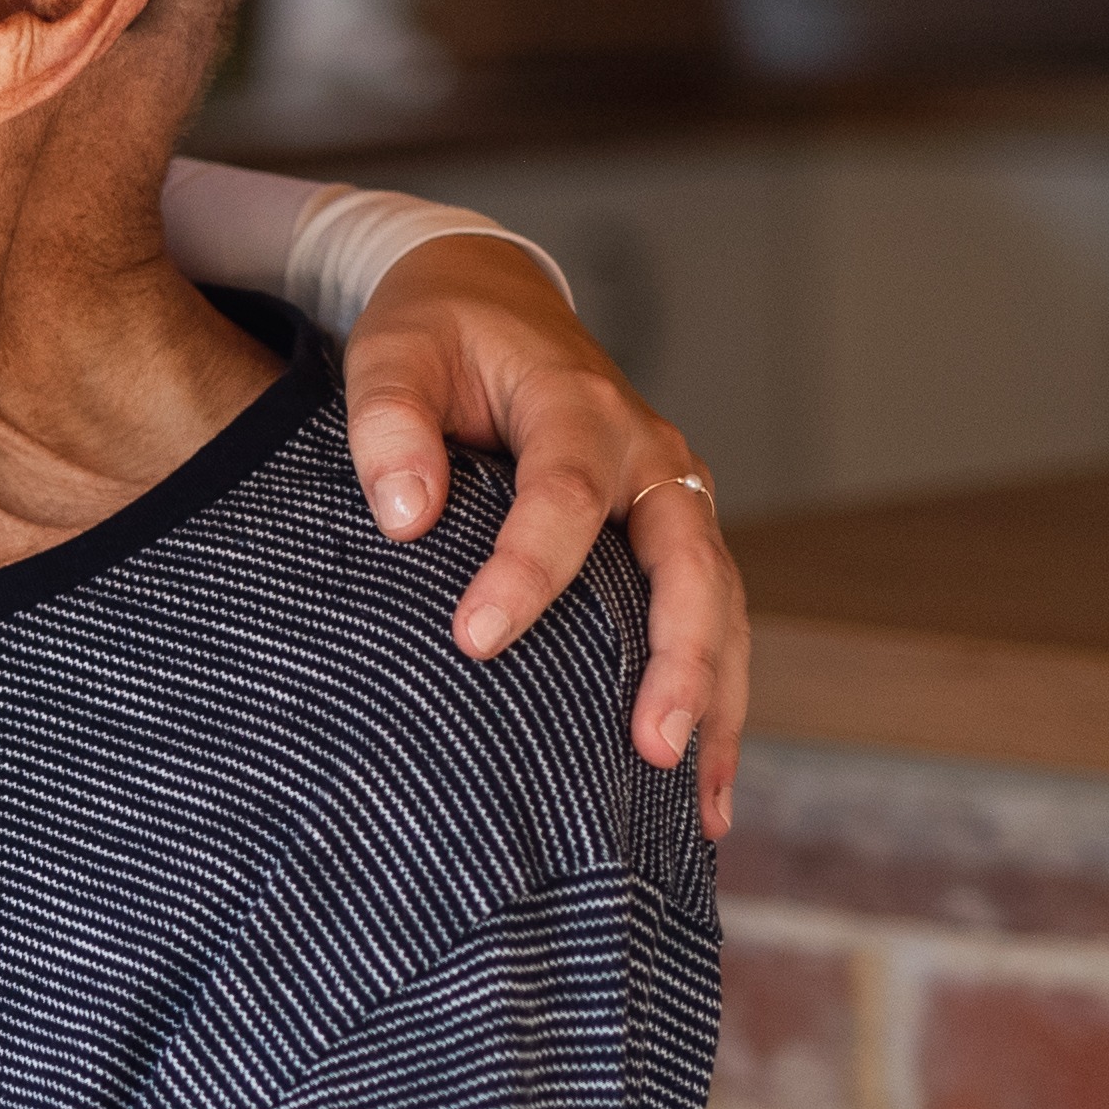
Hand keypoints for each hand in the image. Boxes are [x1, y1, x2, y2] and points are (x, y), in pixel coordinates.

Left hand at [340, 233, 751, 837]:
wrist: (493, 301)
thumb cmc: (439, 336)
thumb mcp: (394, 353)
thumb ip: (389, 425)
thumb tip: (405, 519)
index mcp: (579, 406)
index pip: (564, 494)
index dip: (527, 570)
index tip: (476, 639)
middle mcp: (648, 455)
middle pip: (687, 564)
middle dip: (679, 660)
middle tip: (651, 748)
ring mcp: (672, 498)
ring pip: (719, 604)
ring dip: (716, 701)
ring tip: (699, 807)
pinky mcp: (671, 535)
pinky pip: (710, 620)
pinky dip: (714, 699)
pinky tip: (700, 792)